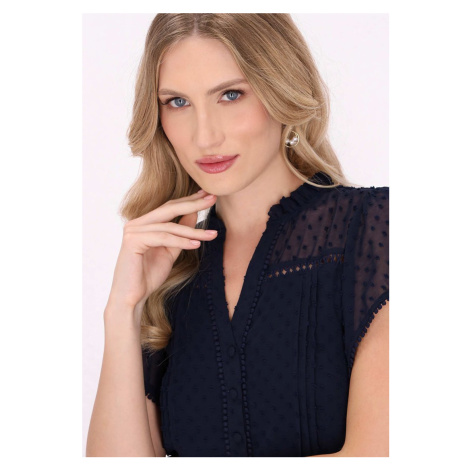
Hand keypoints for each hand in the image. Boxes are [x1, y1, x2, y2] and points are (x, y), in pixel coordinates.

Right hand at [106, 190, 217, 314]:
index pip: (169, 207)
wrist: (131, 297)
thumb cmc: (148, 276)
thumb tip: (194, 213)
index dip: (190, 200)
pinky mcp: (133, 241)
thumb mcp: (170, 250)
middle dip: (193, 204)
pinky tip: (196, 244)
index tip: (209, 196)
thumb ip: (180, 233)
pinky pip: (163, 238)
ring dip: (193, 231)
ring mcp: (133, 230)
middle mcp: (136, 223)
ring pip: (170, 226)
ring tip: (211, 234)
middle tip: (213, 198)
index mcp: (144, 223)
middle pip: (169, 209)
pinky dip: (181, 241)